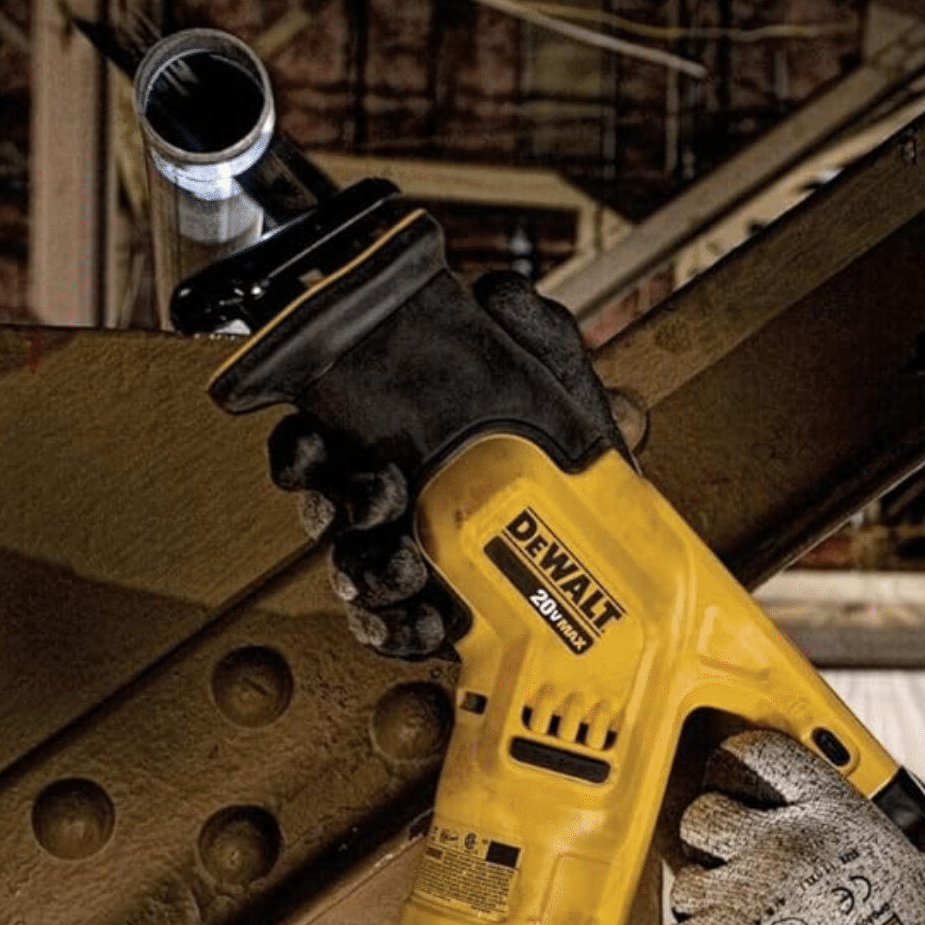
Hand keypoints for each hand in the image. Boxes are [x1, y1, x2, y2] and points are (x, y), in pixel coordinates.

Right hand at [267, 271, 620, 658]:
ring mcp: (407, 560)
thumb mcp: (559, 372)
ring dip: (367, 574)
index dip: (297, 448)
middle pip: (323, 511)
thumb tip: (494, 291)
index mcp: (392, 440)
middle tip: (379, 495)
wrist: (627, 524)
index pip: (312, 443)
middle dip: (336, 507)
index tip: (311, 443)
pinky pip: (397, 633)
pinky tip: (430, 621)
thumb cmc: (575, 445)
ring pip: (353, 574)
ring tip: (406, 565)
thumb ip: (528, 326)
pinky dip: (404, 632)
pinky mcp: (434, 613)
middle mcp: (389, 500)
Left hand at [649, 730, 924, 924]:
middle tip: (743, 892)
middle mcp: (782, 845)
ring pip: (685, 887)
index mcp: (833, 817)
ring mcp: (739, 899)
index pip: (755, 754)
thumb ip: (842, 839)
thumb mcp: (900, 874)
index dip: (734, 772)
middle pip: (703, 816)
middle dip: (714, 852)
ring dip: (708, 917)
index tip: (732, 789)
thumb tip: (806, 827)